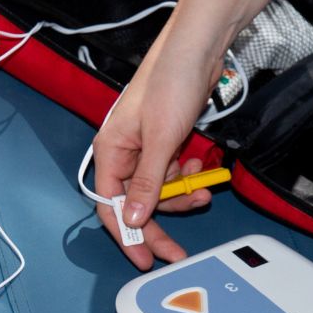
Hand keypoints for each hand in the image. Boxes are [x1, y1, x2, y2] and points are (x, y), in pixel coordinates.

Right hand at [91, 28, 223, 269]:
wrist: (197, 52)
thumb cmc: (170, 83)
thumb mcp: (161, 139)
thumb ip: (148, 182)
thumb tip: (136, 219)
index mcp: (110, 153)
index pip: (111, 207)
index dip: (127, 237)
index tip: (144, 260)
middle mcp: (123, 155)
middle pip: (136, 205)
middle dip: (160, 223)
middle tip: (178, 251)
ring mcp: (144, 150)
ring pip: (158, 192)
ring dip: (181, 195)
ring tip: (202, 189)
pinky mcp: (164, 144)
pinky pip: (172, 174)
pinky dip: (187, 177)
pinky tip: (199, 167)